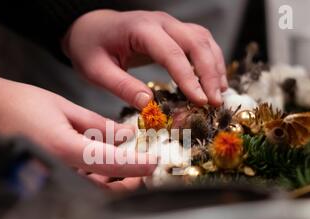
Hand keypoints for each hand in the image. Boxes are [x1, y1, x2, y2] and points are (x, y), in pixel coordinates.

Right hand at [0, 73, 155, 188]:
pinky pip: (74, 185)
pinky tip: (102, 166)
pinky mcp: (43, 179)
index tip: (155, 162)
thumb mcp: (64, 107)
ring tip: (128, 168)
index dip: (137, 165)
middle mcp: (57, 170)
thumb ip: (97, 125)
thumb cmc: (17, 103)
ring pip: (90, 190)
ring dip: (112, 182)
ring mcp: (49, 178)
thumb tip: (124, 135)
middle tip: (143, 169)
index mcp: (64, 149)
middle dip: (127, 181)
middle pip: (102, 187)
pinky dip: (94, 179)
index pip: (111, 163)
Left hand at [63, 10, 226, 107]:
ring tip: (219, 95)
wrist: (89, 28)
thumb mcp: (96, 70)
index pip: (172, 53)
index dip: (189, 78)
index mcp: (141, 29)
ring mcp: (170, 25)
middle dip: (209, 74)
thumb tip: (147, 104)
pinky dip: (211, 61)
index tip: (200, 101)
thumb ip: (121, 86)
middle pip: (196, 43)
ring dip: (215, 66)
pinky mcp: (173, 32)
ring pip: (203, 40)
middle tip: (215, 103)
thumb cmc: (90, 48)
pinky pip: (199, 42)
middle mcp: (161, 22)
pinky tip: (214, 81)